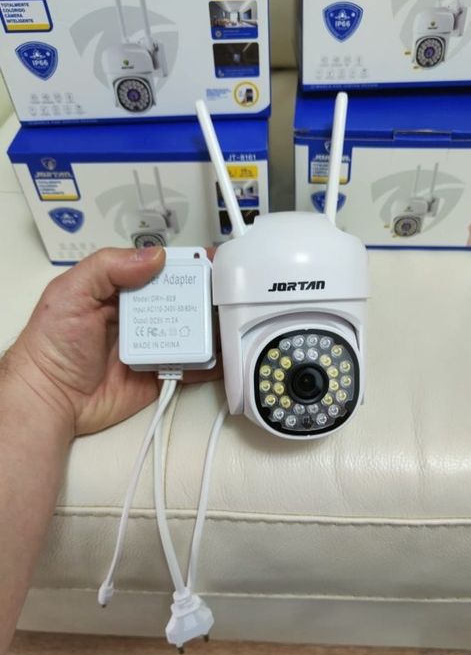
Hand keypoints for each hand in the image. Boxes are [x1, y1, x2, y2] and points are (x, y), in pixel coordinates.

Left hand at [3, 247, 221, 438]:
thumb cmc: (51, 345)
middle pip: (184, 300)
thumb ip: (109, 267)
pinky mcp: (160, 374)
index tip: (212, 260)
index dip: (187, 263)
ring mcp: (153, 345)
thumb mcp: (71, 293)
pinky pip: (191, 367)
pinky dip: (210, 363)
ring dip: (212, 327)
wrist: (50, 398)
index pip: (161, 270)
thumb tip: (156, 256)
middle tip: (232, 293)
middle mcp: (141, 315)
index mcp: (122, 290)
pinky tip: (227, 355)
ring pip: (191, 332)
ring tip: (236, 322)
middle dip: (208, 295)